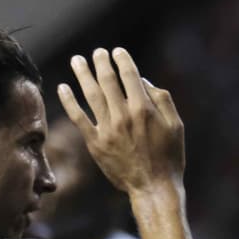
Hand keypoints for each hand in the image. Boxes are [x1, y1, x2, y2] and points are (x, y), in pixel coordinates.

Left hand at [58, 47, 184, 194]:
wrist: (153, 187)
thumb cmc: (169, 157)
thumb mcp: (176, 126)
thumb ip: (162, 100)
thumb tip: (143, 82)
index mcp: (144, 109)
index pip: (130, 76)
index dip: (123, 60)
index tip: (118, 52)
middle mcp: (123, 115)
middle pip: (108, 81)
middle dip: (102, 63)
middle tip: (98, 52)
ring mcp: (107, 129)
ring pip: (90, 94)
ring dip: (83, 74)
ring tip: (77, 60)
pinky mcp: (95, 142)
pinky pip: (78, 117)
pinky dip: (69, 101)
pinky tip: (63, 87)